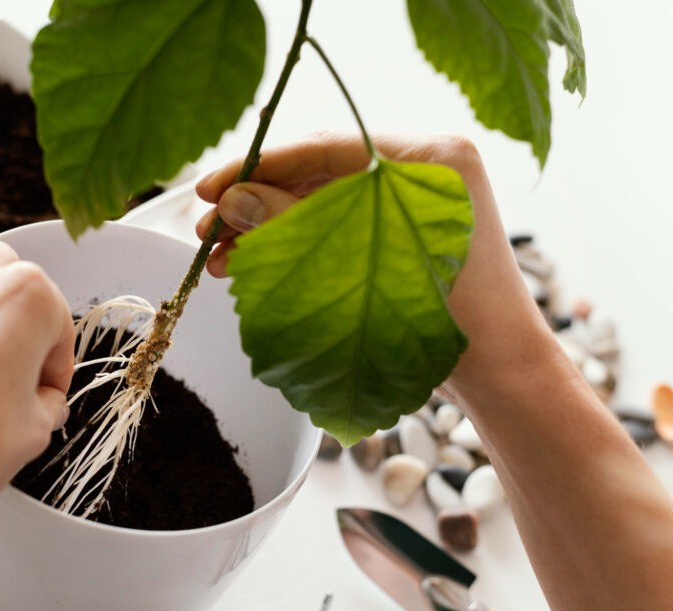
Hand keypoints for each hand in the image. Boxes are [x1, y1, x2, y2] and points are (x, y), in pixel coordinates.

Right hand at [194, 132, 558, 404]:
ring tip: (219, 256)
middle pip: (319, 174)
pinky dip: (294, 244)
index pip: (328, 147)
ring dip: (268, 227)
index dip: (260, 166)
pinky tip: (252, 263)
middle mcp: (421, 169)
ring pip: (320, 203)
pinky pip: (336, 226)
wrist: (497, 370)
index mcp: (429, 157)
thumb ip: (294, 226)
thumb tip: (232, 201)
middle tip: (207, 228)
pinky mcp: (399, 231)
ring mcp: (410, 201)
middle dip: (256, 202)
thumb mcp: (361, 266)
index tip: (211, 187)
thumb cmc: (449, 318)